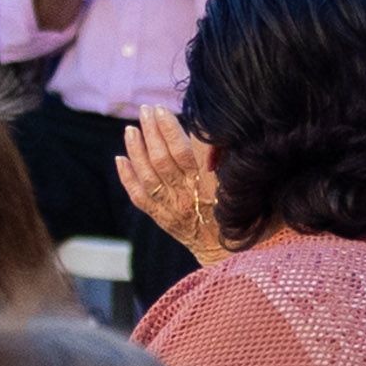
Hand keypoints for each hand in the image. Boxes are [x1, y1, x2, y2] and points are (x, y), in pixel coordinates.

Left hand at [115, 108, 228, 262]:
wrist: (228, 256)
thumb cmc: (242, 219)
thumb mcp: (244, 190)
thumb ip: (230, 164)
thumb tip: (217, 137)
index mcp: (207, 188)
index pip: (184, 152)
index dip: (170, 130)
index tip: (163, 109)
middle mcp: (184, 197)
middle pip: (162, 159)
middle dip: (152, 132)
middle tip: (145, 109)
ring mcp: (169, 208)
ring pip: (147, 175)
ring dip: (137, 150)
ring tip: (131, 128)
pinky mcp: (160, 217)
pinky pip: (138, 197)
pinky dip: (127, 177)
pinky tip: (120, 158)